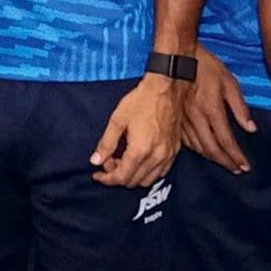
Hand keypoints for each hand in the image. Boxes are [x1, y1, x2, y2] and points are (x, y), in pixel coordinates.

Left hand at [90, 72, 182, 188]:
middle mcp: (156, 157)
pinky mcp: (175, 151)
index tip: (97, 174)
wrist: (166, 89)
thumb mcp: (117, 120)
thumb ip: (106, 143)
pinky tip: (139, 161)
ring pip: (148, 180)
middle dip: (117, 176)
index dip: (106, 179)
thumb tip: (96, 161)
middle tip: (109, 161)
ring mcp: (168, 155)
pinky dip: (147, 172)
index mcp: (140, 150)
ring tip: (123, 161)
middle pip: (133, 181)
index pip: (121, 177)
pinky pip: (161, 172)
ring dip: (133, 176)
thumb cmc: (142, 101)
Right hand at [176, 55, 257, 175]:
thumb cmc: (206, 66)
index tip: (245, 167)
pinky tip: (205, 152)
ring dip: (212, 158)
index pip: (226, 140)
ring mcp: (183, 120)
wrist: (178, 58)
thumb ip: (240, 107)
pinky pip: (186, 141)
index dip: (236, 156)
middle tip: (237, 170)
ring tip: (224, 163)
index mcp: (211, 109)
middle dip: (225, 162)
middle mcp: (196, 119)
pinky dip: (198, 150)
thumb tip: (251, 129)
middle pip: (211, 149)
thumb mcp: (229, 82)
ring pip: (198, 148)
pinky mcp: (175, 119)